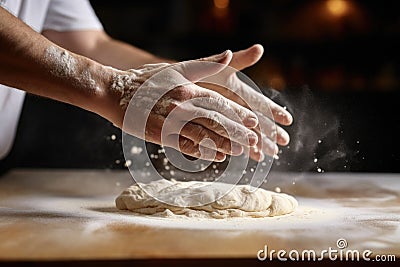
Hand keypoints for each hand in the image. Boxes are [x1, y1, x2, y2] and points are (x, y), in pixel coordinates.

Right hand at [107, 51, 259, 161]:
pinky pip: (185, 145)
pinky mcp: (160, 135)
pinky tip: (216, 157)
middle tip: (254, 140)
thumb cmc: (147, 80)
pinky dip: (202, 151)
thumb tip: (231, 55)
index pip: (219, 102)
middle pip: (214, 120)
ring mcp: (170, 121)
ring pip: (202, 135)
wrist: (115, 92)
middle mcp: (182, 104)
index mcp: (188, 88)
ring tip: (241, 151)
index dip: (237, 113)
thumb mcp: (177, 67)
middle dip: (236, 131)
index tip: (253, 121)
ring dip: (223, 144)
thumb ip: (205, 64)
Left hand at [198, 44, 292, 161]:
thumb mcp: (212, 64)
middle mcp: (233, 103)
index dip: (273, 111)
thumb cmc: (190, 72)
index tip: (288, 120)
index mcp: (236, 89)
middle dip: (270, 131)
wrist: (169, 86)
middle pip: (256, 120)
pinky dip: (240, 146)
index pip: (258, 101)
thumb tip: (260, 49)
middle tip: (284, 142)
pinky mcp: (214, 126)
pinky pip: (230, 138)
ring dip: (258, 143)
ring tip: (271, 155)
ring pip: (245, 131)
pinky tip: (251, 157)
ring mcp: (224, 116)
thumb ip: (236, 60)